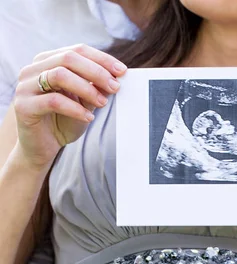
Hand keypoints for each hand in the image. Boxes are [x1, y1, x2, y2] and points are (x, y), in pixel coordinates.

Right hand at [13, 44, 126, 168]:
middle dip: (96, 72)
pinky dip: (75, 108)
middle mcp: (33, 69)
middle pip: (68, 58)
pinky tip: (89, 117)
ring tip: (102, 102)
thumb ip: (94, 88)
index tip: (122, 71)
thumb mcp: (84, 103)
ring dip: (86, 88)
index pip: (77, 50)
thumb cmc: (63, 123)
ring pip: (59, 75)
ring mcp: (26, 86)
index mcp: (48, 62)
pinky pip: (53, 101)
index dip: (101, 59)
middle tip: (115, 87)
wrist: (42, 149)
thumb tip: (116, 76)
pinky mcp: (24, 106)